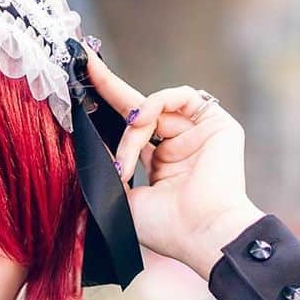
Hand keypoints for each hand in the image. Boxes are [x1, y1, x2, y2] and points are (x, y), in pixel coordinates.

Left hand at [82, 44, 264, 275]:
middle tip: (85, 66)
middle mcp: (178, 146)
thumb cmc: (165, 228)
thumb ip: (109, 168)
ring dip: (132, 130)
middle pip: (139, 110)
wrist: (200, 233)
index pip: (130, 131)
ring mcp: (197, 133)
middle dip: (109, 88)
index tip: (83, 86)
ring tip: (125, 160)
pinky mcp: (216, 123)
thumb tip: (90, 144)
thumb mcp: (122, 199)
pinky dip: (154, 105)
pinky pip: (180, 96)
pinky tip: (139, 122)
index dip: (107, 110)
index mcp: (160, 166)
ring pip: (152, 110)